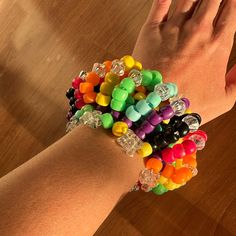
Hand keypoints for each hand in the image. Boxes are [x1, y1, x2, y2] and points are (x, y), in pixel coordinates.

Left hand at [132, 0, 235, 123]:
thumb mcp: (224, 100)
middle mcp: (197, 31)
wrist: (154, 108)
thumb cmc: (187, 106)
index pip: (231, 10)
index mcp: (217, 45)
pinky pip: (160, 3)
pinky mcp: (151, 31)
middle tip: (214, 0)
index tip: (230, 1)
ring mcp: (173, 28)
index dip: (231, 2)